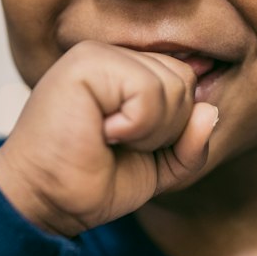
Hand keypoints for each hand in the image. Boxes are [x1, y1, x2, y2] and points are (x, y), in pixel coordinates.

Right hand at [0, 40, 219, 235]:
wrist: (47, 201)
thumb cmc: (91, 182)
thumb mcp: (158, 167)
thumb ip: (191, 143)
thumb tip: (210, 110)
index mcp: (126, 71)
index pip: (185, 81)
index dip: (173, 128)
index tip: (132, 146)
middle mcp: (112, 55)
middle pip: (184, 82)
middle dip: (165, 130)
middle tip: (119, 144)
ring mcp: (98, 54)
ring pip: (172, 86)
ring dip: (148, 132)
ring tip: (109, 139)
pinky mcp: (86, 63)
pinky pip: (148, 92)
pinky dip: (134, 127)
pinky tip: (102, 133)